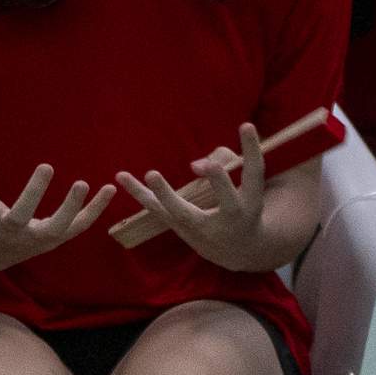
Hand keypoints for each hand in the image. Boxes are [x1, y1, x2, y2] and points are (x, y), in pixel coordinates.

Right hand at [0, 125, 124, 270]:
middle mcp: (7, 233)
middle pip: (19, 218)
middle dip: (32, 194)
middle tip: (47, 165)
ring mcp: (31, 240)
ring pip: (53, 229)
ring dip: (70, 209)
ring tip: (83, 183)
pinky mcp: (51, 241)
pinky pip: (76, 227)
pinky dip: (94, 211)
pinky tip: (109, 189)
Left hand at [119, 122, 276, 267]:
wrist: (236, 249)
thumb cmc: (243, 203)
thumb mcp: (247, 185)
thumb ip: (227, 161)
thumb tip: (193, 166)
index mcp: (251, 204)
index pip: (254, 174)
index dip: (251, 150)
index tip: (245, 125)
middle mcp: (229, 219)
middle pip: (223, 202)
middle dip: (216, 182)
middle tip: (204, 165)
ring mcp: (202, 228)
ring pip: (180, 212)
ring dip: (163, 193)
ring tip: (150, 173)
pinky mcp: (180, 229)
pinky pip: (158, 210)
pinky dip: (139, 193)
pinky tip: (121, 177)